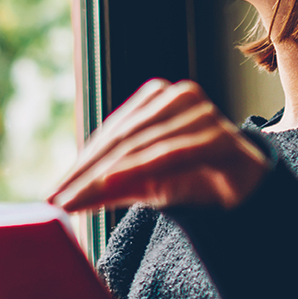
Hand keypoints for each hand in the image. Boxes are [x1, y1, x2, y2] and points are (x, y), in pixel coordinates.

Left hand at [49, 79, 267, 212]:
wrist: (244, 190)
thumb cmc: (190, 179)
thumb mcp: (142, 184)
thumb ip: (107, 186)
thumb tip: (63, 200)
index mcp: (155, 98)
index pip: (110, 134)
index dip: (79, 166)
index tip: (53, 195)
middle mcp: (177, 96)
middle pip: (120, 140)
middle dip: (85, 175)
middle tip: (58, 202)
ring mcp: (200, 112)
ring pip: (140, 146)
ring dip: (104, 177)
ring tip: (77, 200)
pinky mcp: (218, 135)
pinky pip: (170, 153)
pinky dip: (138, 169)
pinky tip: (110, 183)